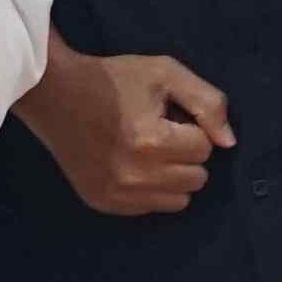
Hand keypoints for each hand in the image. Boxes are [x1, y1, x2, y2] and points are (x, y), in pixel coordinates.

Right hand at [20, 48, 232, 214]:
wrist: (53, 94)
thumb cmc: (112, 79)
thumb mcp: (164, 73)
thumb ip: (207, 103)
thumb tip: (228, 143)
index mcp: (151, 141)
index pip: (204, 148)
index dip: (189, 127)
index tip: (165, 115)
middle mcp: (136, 175)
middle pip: (196, 178)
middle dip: (185, 154)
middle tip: (157, 133)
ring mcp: (117, 194)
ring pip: (178, 200)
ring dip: (172, 176)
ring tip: (147, 152)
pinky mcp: (103, 203)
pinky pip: (150, 208)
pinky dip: (149, 189)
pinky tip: (129, 165)